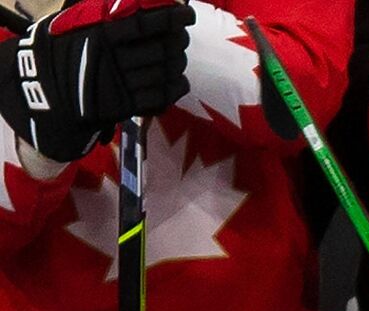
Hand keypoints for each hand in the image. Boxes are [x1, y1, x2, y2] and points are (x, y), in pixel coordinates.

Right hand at [0, 0, 191, 162]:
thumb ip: (104, 14)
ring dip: (178, 63)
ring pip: (167, 72)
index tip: (187, 14)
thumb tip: (139, 3)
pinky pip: (163, 96)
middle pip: (163, 48)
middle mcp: (114, 59)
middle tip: (180, 37)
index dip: (173, 18)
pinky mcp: (126, 105)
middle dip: (179, 41)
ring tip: (176, 57)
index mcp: (101, 34)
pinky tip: (177, 79)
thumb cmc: (62, 51)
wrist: (45, 91)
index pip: (146, 23)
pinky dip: (177, 86)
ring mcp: (122, 84)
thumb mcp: (76, 25)